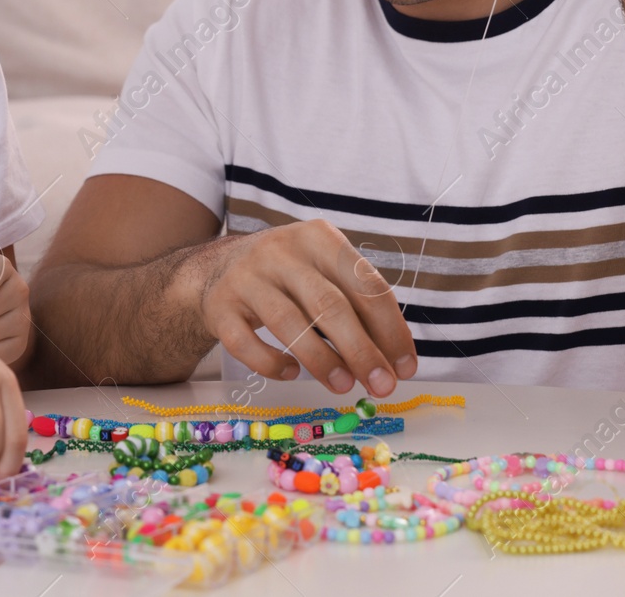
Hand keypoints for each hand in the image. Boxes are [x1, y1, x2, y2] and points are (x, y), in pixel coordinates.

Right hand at [197, 220, 417, 397]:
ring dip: (322, 360)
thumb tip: (392, 361)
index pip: (364, 284)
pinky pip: (245, 342)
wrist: (220, 266)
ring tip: (345, 386)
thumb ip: (357, 308)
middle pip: (329, 304)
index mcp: (319, 237)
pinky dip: (270, 362)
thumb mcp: (324, 273)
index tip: (405, 366)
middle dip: (361, 350)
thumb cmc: (289, 276)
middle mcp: (281, 250)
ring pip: (288, 323)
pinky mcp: (220, 305)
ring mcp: (246, 277)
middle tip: (382, 385)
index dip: (390, 328)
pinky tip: (290, 373)